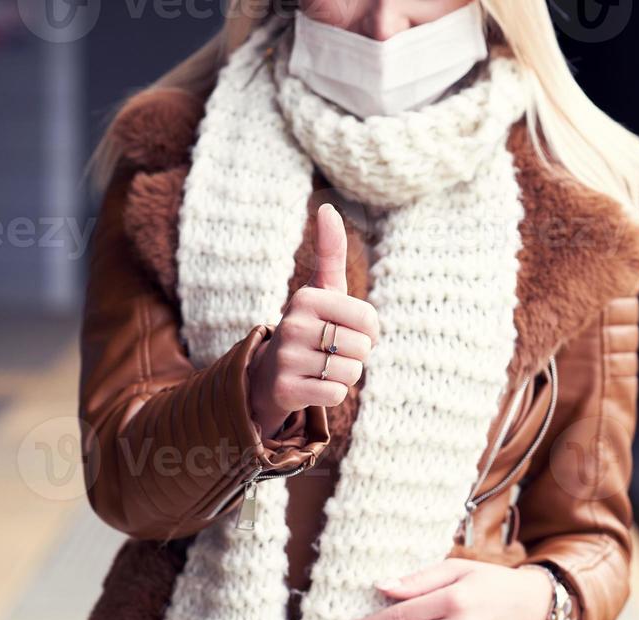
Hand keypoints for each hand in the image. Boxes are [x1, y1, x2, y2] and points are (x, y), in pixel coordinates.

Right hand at [247, 204, 379, 436]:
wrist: (268, 373)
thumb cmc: (308, 327)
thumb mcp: (321, 289)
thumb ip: (330, 251)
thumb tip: (328, 207)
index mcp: (306, 297)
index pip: (369, 319)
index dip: (370, 332)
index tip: (349, 331)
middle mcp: (292, 324)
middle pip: (362, 348)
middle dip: (355, 355)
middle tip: (331, 351)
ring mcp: (287, 358)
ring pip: (351, 373)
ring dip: (344, 375)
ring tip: (321, 367)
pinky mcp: (285, 389)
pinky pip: (336, 395)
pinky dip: (332, 394)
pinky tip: (313, 384)